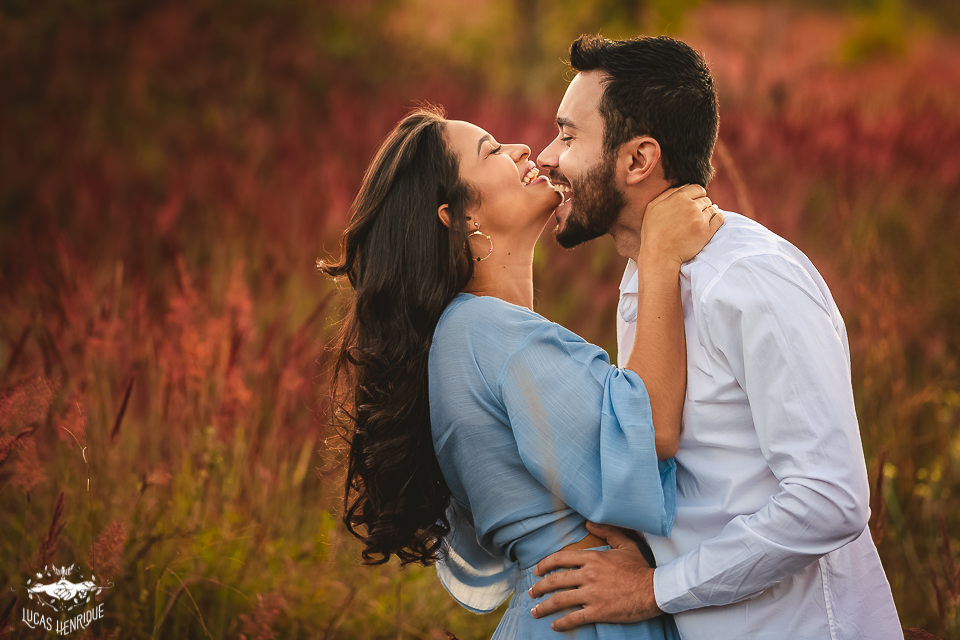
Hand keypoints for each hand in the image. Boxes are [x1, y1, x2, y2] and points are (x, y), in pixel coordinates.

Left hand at [528, 522, 661, 630]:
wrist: (655, 590)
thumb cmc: (640, 568)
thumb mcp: (625, 544)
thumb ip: (606, 532)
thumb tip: (589, 523)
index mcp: (592, 558)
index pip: (560, 559)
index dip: (545, 565)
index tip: (537, 571)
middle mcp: (588, 575)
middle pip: (555, 581)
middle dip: (539, 587)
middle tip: (532, 592)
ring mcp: (592, 594)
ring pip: (560, 600)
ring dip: (544, 607)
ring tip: (535, 611)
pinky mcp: (598, 611)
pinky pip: (574, 618)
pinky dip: (562, 623)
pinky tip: (555, 625)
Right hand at [640, 184, 722, 266]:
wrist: (660, 255)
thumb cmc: (653, 232)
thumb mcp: (653, 207)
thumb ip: (668, 193)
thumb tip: (684, 186)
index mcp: (678, 197)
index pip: (697, 188)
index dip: (696, 194)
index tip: (693, 202)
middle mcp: (691, 206)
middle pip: (705, 199)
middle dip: (701, 205)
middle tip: (694, 215)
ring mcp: (700, 218)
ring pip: (712, 208)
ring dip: (708, 212)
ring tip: (700, 220)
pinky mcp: (707, 231)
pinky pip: (719, 218)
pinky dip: (717, 218)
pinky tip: (711, 222)